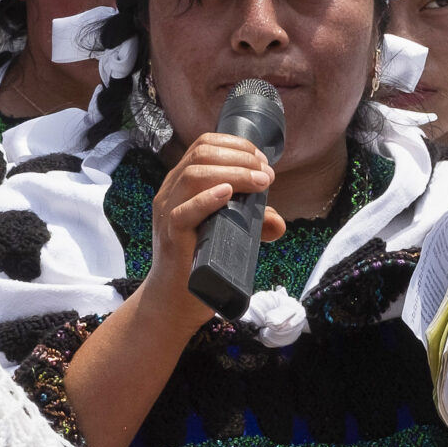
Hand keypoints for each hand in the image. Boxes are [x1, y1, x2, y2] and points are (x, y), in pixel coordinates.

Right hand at [135, 131, 285, 328]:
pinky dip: (206, 199)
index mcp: (181, 184)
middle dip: (240, 157)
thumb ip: (253, 224)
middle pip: (200, 155)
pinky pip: (183, 212)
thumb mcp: (231, 234)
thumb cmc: (201, 262)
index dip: (237, 146)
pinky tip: (227, 193)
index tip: (262, 161)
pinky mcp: (171, 236)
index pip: (204, 146)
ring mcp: (167, 213)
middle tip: (266, 174)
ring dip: (232, 172)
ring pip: (193, 176)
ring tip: (259, 182)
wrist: (175, 300)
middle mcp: (171, 192)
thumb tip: (279, 224)